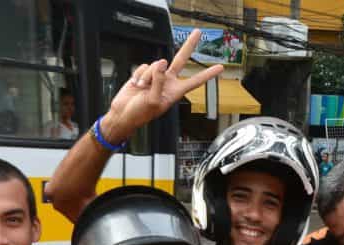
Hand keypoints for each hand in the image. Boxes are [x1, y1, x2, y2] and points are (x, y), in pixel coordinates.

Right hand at [102, 30, 222, 142]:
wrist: (123, 113)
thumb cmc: (140, 113)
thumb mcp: (153, 100)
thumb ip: (159, 81)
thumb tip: (161, 63)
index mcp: (175, 92)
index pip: (195, 81)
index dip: (208, 74)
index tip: (220, 68)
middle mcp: (168, 82)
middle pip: (181, 60)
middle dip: (189, 45)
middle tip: (198, 32)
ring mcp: (156, 77)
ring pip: (156, 64)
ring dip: (147, 76)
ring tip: (142, 89)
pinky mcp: (144, 73)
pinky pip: (144, 67)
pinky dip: (139, 75)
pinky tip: (136, 85)